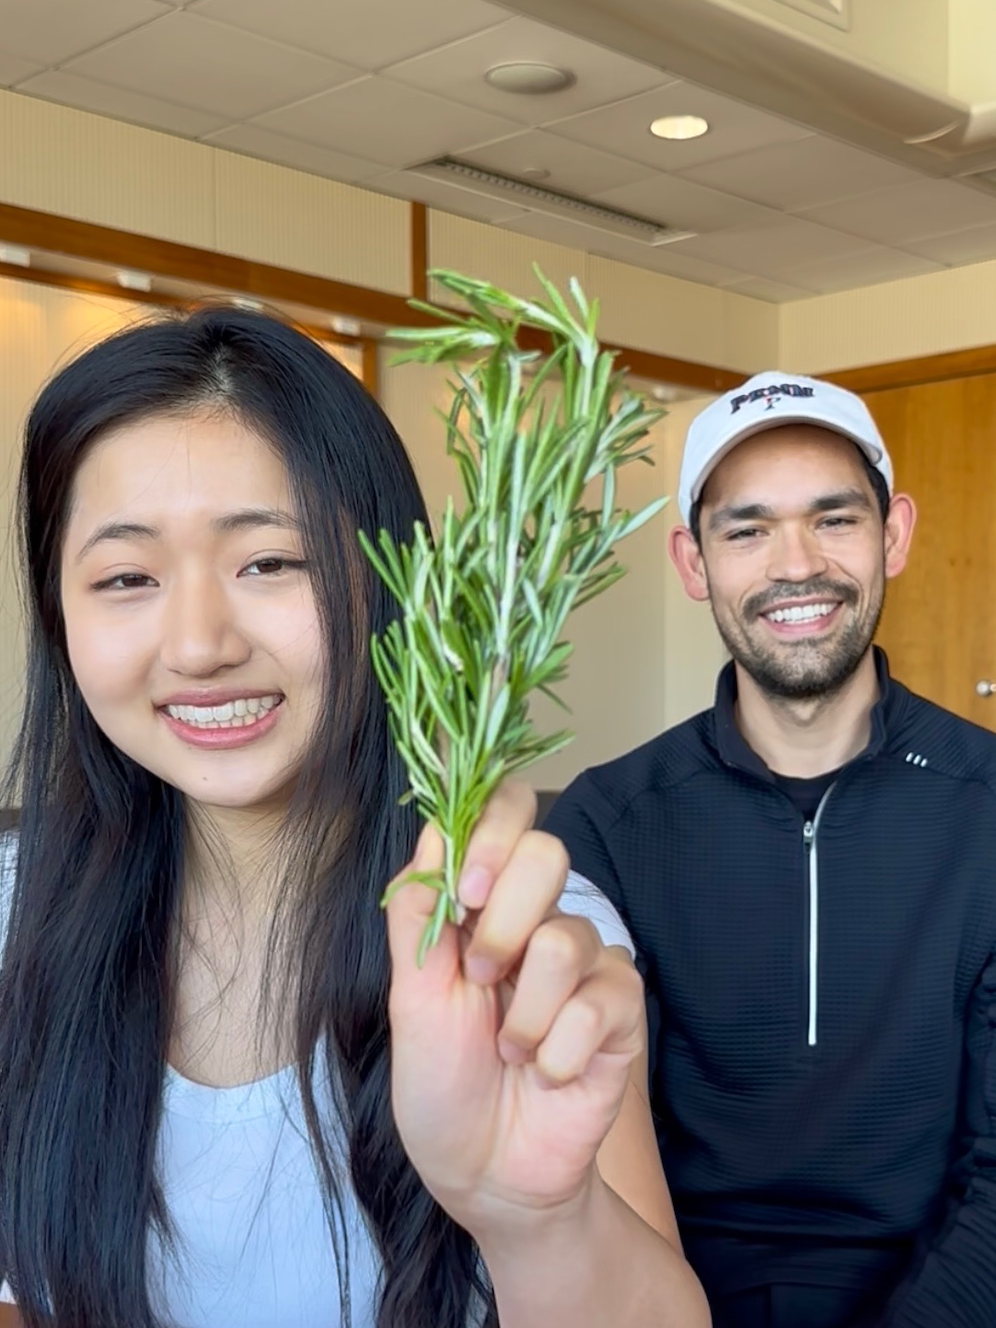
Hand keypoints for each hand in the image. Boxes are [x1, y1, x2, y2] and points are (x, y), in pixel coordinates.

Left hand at [385, 780, 644, 1244]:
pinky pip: (598, 1001)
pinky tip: (547, 1073)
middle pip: (547, 853)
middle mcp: (538, 920)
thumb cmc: (443, 1085)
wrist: (485, 1176)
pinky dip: (557, 1051)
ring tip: (510, 1051)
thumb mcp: (410, 998)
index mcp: (482, 905)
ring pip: (566, 938)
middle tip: (480, 979)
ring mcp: (586, 962)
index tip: (464, 887)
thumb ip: (419, 913)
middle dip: (502, 923)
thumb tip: (433, 833)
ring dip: (523, 1013)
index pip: (505, 816)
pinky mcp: (621, 1009)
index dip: (491, 831)